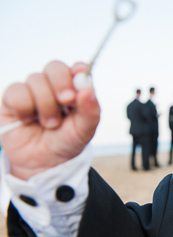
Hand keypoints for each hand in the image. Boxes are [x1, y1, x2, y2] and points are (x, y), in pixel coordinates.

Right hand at [0, 61, 99, 179]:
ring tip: (50, 124)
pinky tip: (28, 120)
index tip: (80, 78)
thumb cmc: (65, 143)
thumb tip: (89, 89)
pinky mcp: (12, 98)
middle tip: (66, 101)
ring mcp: (32, 90)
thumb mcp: (83, 131)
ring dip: (45, 104)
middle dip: (61, 83)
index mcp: (75, 90)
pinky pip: (16, 90)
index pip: (76, 69)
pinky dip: (24, 107)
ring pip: (36, 79)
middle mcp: (53, 86)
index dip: (78, 70)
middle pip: (55, 67)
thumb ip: (90, 111)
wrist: (41, 163)